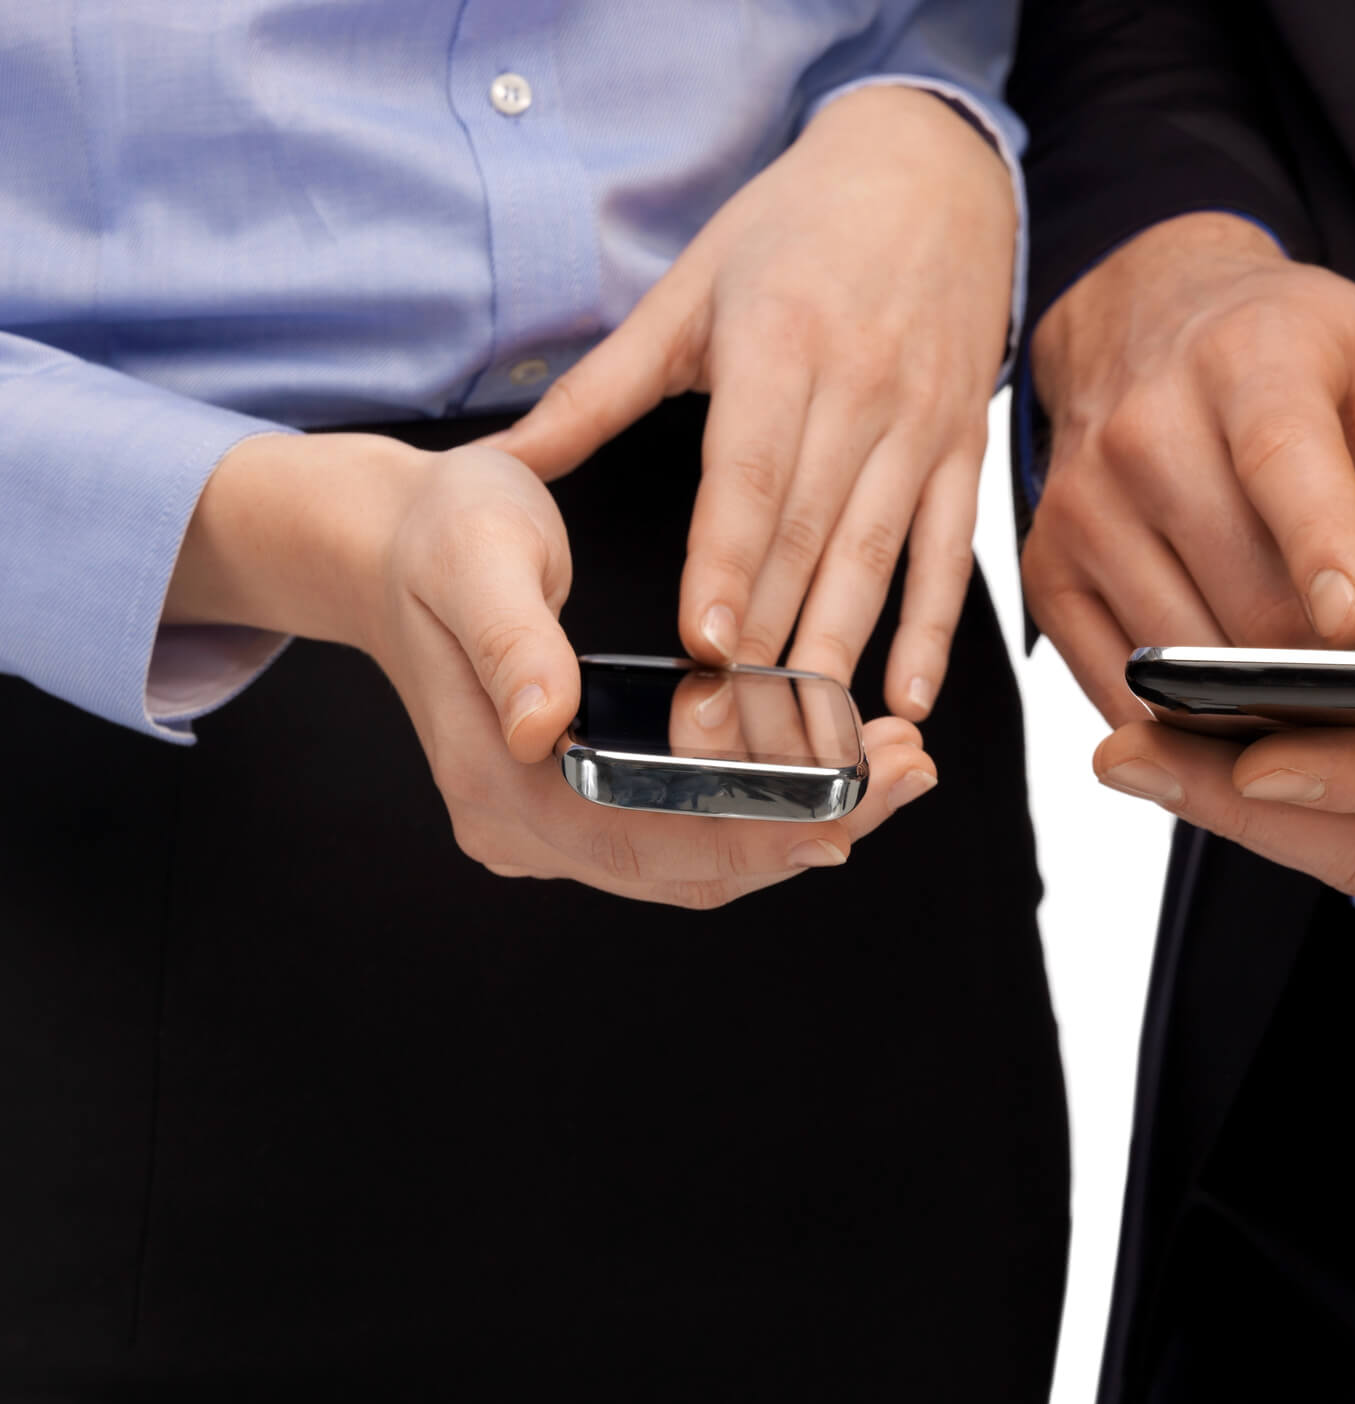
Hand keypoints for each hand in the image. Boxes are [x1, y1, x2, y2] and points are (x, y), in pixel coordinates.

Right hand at [167, 433, 938, 908]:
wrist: (394, 545)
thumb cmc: (443, 536)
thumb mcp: (476, 562)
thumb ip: (513, 645)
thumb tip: (549, 726)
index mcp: (501, 787)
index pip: (651, 842)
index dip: (759, 834)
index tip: (853, 806)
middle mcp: (525, 831)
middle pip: (691, 866)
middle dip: (811, 828)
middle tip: (910, 771)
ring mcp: (553, 827)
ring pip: (700, 859)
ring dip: (802, 823)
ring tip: (897, 770)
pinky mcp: (583, 804)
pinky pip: (688, 830)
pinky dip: (765, 808)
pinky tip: (836, 770)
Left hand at [487, 85, 1016, 719]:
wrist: (930, 174)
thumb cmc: (795, 229)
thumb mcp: (690, 286)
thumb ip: (602, 384)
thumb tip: (511, 458)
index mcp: (779, 344)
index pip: (747, 474)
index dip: (725, 563)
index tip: (701, 644)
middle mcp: (859, 390)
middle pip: (808, 533)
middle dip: (767, 636)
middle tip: (727, 723)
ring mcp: (921, 426)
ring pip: (877, 555)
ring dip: (840, 648)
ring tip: (803, 731)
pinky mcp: (964, 450)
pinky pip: (950, 554)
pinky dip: (933, 630)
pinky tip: (906, 696)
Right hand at [1023, 212, 1354, 722]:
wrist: (1149, 323)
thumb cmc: (1303, 361)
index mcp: (1249, 362)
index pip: (1281, 463)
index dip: (1321, 548)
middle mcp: (1144, 434)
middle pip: (1247, 599)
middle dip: (1339, 656)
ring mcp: (1083, 511)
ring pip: (1187, 662)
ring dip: (1275, 693)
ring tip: (1317, 634)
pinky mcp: (1049, 576)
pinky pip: (1125, 692)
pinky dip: (1197, 721)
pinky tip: (1249, 677)